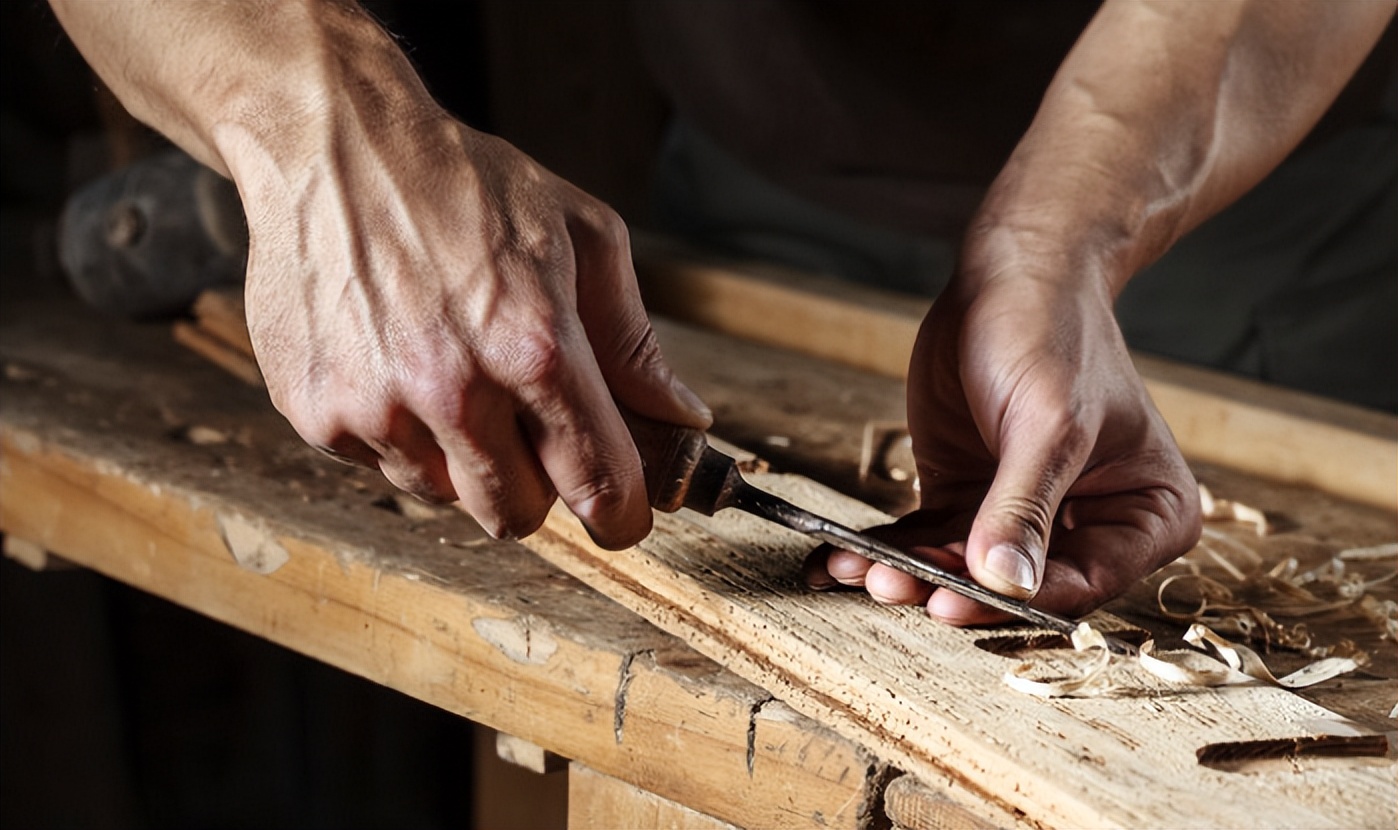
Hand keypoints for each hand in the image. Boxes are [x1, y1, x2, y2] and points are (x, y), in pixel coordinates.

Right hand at [233, 112, 709, 547]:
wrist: (331, 144)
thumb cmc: (463, 182)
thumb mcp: (582, 236)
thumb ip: (632, 341)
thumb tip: (682, 417)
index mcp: (534, 346)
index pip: (596, 483)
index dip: (619, 514)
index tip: (622, 516)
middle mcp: (452, 389)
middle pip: (514, 514)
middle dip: (535, 485)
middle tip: (528, 429)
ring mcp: (375, 407)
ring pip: (443, 496)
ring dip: (461, 458)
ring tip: (451, 375)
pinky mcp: (314, 411)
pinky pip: (379, 465)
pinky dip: (398, 434)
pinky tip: (396, 364)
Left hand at [805, 225, 1200, 621]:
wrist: (1012, 273)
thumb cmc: (1054, 332)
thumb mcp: (1048, 423)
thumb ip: (1025, 507)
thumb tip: (1005, 582)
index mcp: (1148, 514)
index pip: (1082, 582)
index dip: (1015, 598)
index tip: (954, 600)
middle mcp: (1089, 526)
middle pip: (1017, 584)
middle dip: (949, 588)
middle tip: (893, 585)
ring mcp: (1023, 516)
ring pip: (964, 568)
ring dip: (910, 574)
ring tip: (856, 571)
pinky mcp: (968, 499)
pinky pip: (928, 539)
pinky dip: (888, 550)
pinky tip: (841, 560)